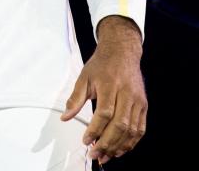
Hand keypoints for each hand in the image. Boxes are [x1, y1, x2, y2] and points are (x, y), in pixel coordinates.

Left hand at [61, 16, 146, 163]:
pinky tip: (120, 149)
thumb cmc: (102, 64)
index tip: (86, 140)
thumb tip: (65, 117)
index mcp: (110, 84)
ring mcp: (137, 101)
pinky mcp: (143, 106)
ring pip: (131, 130)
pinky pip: (140, 129)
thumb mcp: (84, 77)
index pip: (104, 113)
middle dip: (106, 143)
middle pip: (119, 125)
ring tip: (106, 156)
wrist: (122, 51)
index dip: (95, 129)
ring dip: (119, 147)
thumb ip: (75, 99)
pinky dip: (131, 143)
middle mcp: (126, 93)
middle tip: (95, 154)